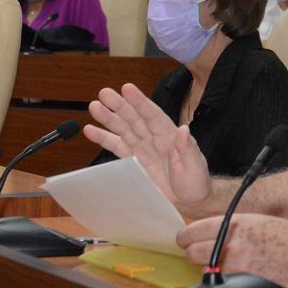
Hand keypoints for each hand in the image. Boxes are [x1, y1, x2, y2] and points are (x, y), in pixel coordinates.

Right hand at [84, 82, 211, 208]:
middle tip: (104, 93)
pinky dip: (104, 139)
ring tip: (94, 107)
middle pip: (134, 118)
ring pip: (123, 129)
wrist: (188, 199)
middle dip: (119, 106)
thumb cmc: (196, 181)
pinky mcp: (133, 161)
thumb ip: (188, 148)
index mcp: (169, 135)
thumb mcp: (195, 165)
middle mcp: (153, 137)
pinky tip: (90, 130)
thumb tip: (183, 129)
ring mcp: (142, 148)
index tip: (127, 88)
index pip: (152, 115)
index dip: (139, 102)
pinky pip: (117, 147)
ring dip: (108, 118)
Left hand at [178, 213, 287, 287]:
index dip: (185, 236)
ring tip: (226, 261)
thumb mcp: (256, 220)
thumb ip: (229, 225)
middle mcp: (233, 246)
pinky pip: (223, 282)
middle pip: (191, 253)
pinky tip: (237, 272)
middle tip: (201, 250)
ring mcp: (238, 268)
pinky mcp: (244, 285)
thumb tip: (204, 233)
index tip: (185, 239)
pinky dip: (225, 278)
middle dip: (194, 252)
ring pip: (205, 269)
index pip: (191, 232)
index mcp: (235, 224)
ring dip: (210, 266)